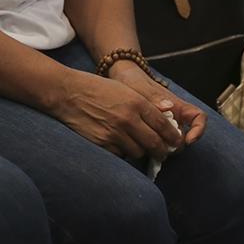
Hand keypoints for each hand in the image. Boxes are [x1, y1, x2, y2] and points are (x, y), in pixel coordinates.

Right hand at [48, 69, 183, 158]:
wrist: (67, 93)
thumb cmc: (96, 88)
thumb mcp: (124, 89)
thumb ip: (146, 102)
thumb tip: (169, 110)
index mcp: (136, 103)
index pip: (163, 125)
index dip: (173, 136)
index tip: (176, 142)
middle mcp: (128, 119)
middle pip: (155, 144)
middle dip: (162, 151)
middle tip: (163, 152)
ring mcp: (115, 133)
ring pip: (139, 152)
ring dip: (141, 151)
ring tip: (139, 146)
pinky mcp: (102, 144)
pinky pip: (121, 154)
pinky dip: (123, 152)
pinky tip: (120, 145)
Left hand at [109, 60, 206, 146]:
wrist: (122, 81)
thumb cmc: (135, 81)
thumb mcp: (143, 87)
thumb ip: (154, 98)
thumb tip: (168, 107)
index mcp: (177, 105)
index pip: (198, 117)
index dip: (199, 130)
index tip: (188, 140)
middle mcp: (173, 117)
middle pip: (183, 137)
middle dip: (175, 146)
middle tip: (161, 150)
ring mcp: (162, 126)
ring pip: (169, 143)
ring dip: (162, 149)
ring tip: (148, 149)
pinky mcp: (150, 132)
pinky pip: (155, 143)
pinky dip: (150, 147)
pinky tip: (140, 147)